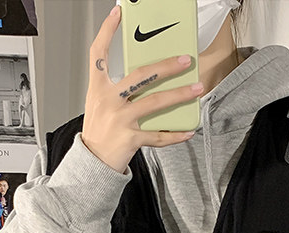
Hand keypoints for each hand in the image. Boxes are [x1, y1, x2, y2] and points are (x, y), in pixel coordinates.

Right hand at [81, 5, 202, 173]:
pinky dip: (175, 134)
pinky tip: (188, 130)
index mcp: (98, 89)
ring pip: (155, 102)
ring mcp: (120, 120)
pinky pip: (158, 135)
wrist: (92, 163)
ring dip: (179, 95)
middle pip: (140, 76)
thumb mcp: (101, 105)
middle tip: (185, 60)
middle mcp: (109, 101)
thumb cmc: (99, 132)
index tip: (117, 13)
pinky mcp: (130, 139)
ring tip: (196, 89)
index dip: (106, 32)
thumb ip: (119, 90)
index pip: (98, 54)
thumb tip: (149, 79)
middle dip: (166, 66)